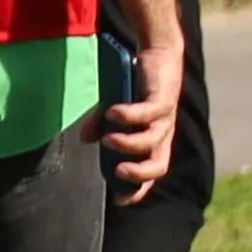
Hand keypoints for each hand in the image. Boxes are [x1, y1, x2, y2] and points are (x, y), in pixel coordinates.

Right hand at [94, 42, 179, 201]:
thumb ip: (101, 124)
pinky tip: (113, 113)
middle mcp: (162, 133)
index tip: (119, 199)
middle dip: (139, 174)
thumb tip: (86, 139)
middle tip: (118, 172)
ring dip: (129, 145)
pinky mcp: (162, 97)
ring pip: (153, 141)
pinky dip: (129, 116)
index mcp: (155, 140)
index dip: (138, 190)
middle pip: (159, 165)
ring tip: (108, 140)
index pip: (151, 173)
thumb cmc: (139, 84)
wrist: (160, 53)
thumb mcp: (116, 108)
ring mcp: (165, 116)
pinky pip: (147, 112)